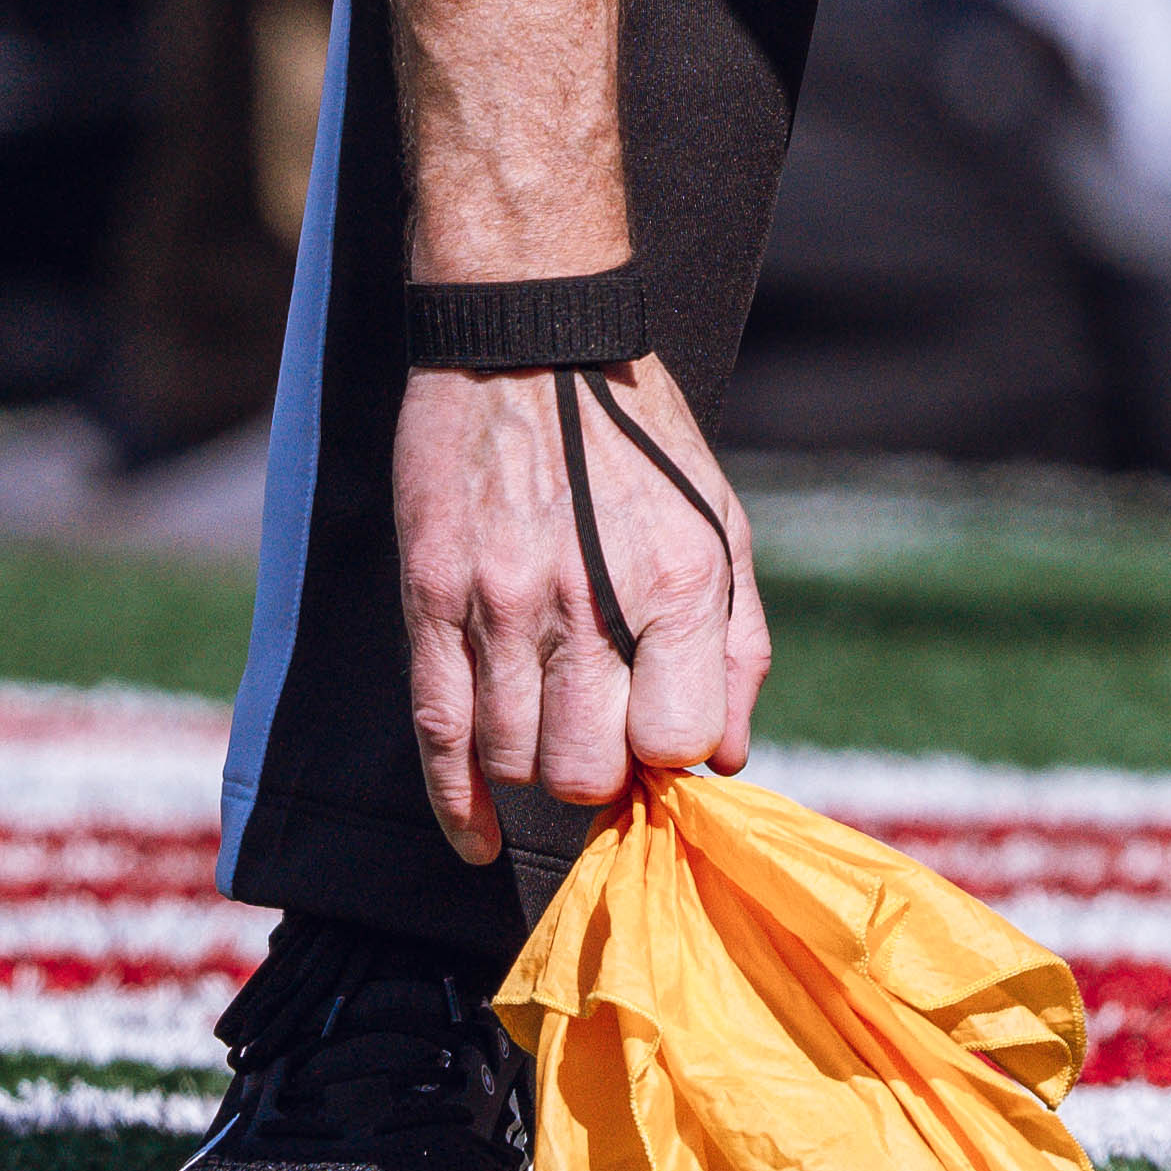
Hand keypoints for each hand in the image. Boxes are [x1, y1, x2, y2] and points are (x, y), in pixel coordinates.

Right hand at [394, 354, 772, 865]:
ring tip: (549, 731)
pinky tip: (477, 835)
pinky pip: (439, 733)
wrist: (527, 336)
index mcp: (679, 578)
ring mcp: (500, 601)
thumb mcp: (722, 520)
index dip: (670, 753)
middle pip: (586, 770)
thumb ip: (737, 644)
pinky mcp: (433, 595)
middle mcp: (589, 599)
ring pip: (513, 760)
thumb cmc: (638, 437)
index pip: (675, 741)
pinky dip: (458, 804)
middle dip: (600, 774)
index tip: (659, 732)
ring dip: (535, 770)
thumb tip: (728, 756)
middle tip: (600, 737)